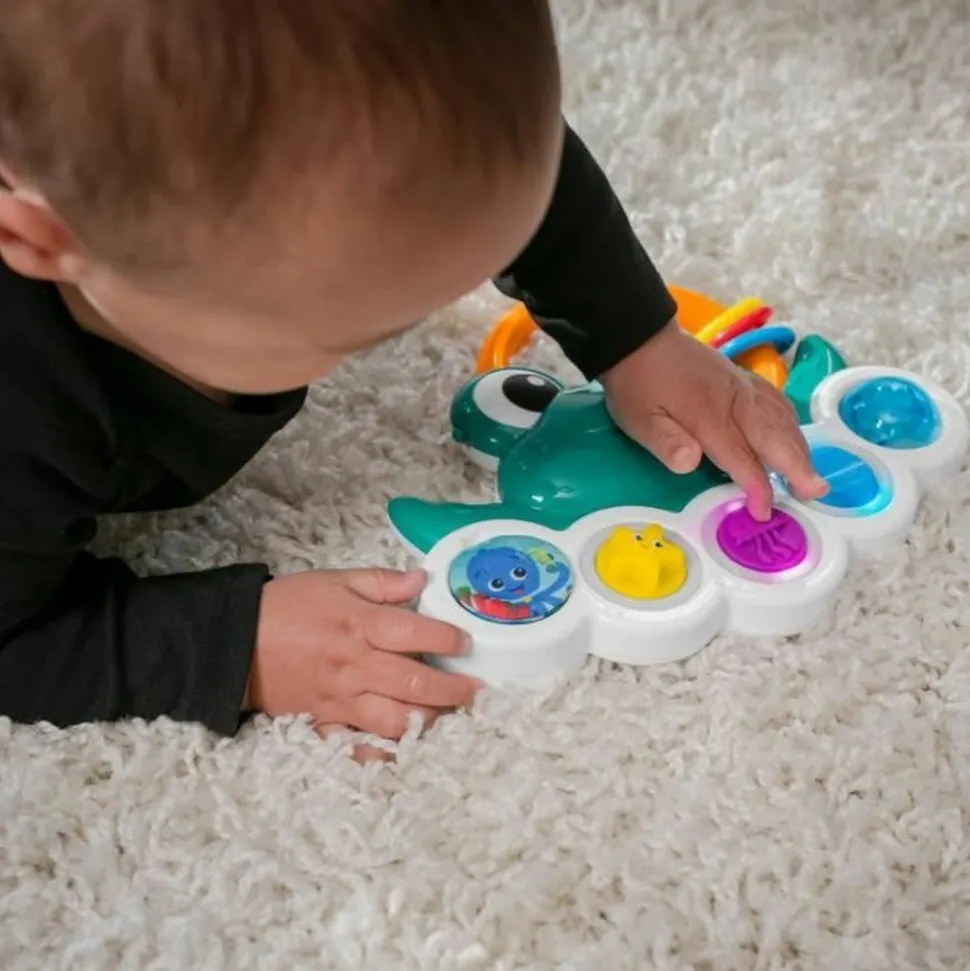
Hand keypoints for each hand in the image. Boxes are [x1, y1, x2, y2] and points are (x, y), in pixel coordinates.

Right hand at [247, 568, 479, 759]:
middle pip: (413, 682)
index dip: (447, 639)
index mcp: (359, 626)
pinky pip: (354, 747)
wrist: (234, 641)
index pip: (414, 634)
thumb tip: (422, 580)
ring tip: (448, 716)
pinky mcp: (321, 723)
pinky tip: (403, 754)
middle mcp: (355, 666)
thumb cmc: (288, 606)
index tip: (466, 644)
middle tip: (476, 692)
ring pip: (394, 719)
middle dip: (452, 690)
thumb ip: (381, 582)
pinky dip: (379, 755)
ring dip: (427, 721)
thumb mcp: (334, 580)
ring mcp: (339, 699)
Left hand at [600, 320, 827, 519]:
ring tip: (811, 473)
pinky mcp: (741, 377)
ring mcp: (742, 386)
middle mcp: (734, 400)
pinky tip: (795, 434)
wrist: (639, 339)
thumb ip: (665, 442)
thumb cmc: (637, 385)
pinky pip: (776, 400)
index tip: (763, 511)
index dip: (756, 486)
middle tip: (817, 491)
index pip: (741, 458)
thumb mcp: (638, 419)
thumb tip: (691, 463)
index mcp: (708, 415)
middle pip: (774, 437)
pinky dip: (791, 420)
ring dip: (799, 446)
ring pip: (781, 418)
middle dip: (797, 466)